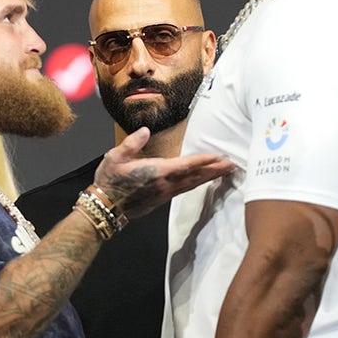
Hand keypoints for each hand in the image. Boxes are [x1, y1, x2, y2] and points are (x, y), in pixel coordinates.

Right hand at [92, 127, 234, 218]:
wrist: (105, 207)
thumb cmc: (109, 180)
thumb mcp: (115, 157)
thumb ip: (132, 143)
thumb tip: (146, 131)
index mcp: (156, 172)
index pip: (186, 165)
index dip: (204, 160)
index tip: (219, 157)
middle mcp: (165, 184)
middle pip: (195, 176)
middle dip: (214, 170)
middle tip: (232, 165)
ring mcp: (164, 193)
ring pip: (192, 184)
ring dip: (209, 178)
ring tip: (223, 172)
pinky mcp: (161, 199)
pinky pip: (184, 190)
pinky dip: (197, 184)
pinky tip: (202, 181)